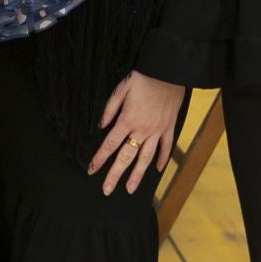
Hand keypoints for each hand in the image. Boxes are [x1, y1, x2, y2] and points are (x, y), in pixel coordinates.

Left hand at [88, 72, 185, 195]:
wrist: (168, 71)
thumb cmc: (143, 78)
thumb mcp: (121, 88)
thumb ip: (109, 109)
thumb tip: (100, 126)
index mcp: (127, 120)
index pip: (110, 144)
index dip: (99, 158)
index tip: (91, 170)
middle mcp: (142, 130)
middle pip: (126, 157)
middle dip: (115, 175)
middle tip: (106, 190)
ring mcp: (157, 131)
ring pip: (146, 158)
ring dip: (137, 175)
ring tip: (130, 190)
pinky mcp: (169, 127)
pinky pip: (166, 147)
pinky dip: (162, 159)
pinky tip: (158, 170)